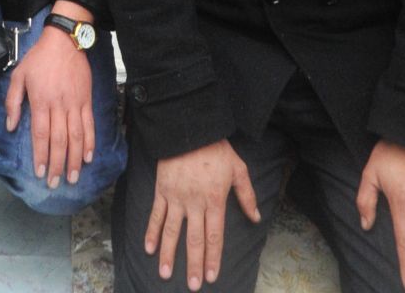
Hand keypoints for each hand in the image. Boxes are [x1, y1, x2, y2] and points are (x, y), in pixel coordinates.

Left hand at [4, 14, 94, 190]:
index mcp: (41, 100)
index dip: (41, 155)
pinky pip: (90, 124)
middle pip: (59, 140)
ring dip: (74, 159)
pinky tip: (88, 157)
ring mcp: (75, 103)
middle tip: (55, 183)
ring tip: (72, 177)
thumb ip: (13, 101)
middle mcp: (59, 105)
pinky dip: (90, 142)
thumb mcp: (19, 74)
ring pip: (76, 136)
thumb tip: (11, 126)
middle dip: (57, 164)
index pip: (41, 134)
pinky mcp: (86, 100)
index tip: (40, 173)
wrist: (64, 40)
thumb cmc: (39, 58)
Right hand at [144, 141, 259, 289]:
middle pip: (193, 239)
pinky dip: (151, 231)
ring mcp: (176, 196)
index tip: (210, 277)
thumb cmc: (216, 148)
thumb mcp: (238, 168)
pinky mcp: (162, 189)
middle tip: (191, 285)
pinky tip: (148, 247)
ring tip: (164, 274)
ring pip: (171, 230)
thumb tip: (256, 217)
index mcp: (214, 200)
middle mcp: (194, 202)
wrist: (190, 127)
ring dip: (168, 253)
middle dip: (193, 264)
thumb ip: (247, 195)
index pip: (214, 236)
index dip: (212, 258)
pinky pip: (156, 213)